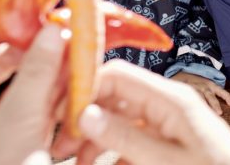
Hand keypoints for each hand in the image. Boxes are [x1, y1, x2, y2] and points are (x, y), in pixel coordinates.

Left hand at [0, 19, 67, 164]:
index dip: (4, 26)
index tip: (34, 10)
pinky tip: (68, 87)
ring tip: (67, 58)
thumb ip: (38, 72)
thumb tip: (53, 32)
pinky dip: (49, 94)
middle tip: (56, 33)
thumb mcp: (18, 121)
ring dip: (43, 71)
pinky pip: (29, 106)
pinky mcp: (10, 141)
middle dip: (30, 48)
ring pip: (15, 84)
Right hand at [53, 60, 229, 164]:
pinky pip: (132, 137)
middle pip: (114, 96)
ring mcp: (166, 120)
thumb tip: (84, 115)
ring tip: (79, 163)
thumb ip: (125, 139)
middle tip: (61, 148)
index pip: (118, 74)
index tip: (58, 115)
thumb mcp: (166, 161)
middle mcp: (167, 102)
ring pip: (119, 119)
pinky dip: (113, 152)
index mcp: (170, 98)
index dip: (85, 88)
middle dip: (85, 118)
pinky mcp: (167, 138)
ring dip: (96, 139)